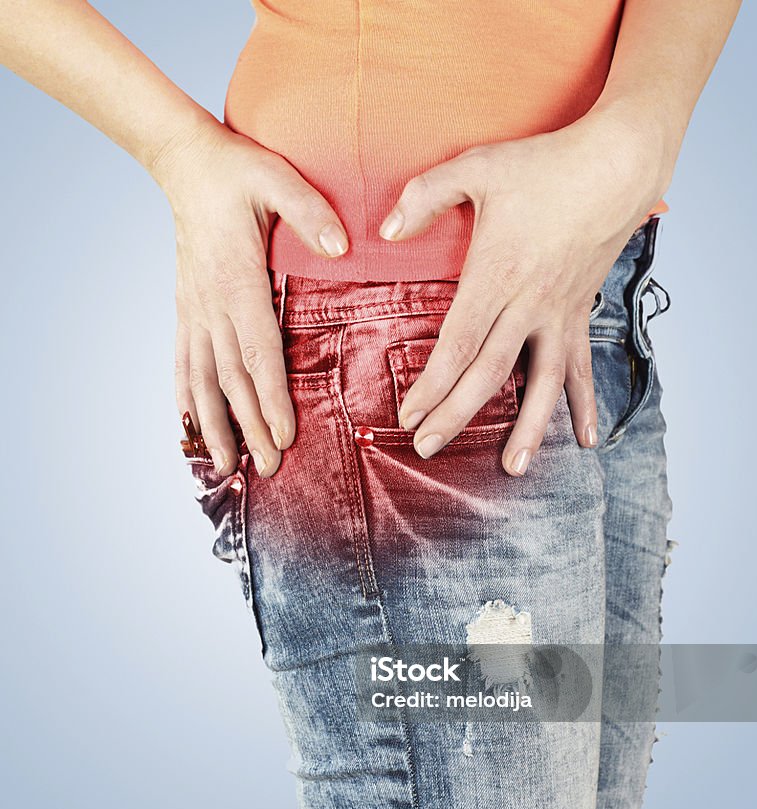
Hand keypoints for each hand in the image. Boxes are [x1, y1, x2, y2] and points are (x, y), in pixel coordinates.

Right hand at [152, 119, 348, 476]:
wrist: (183, 161)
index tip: (284, 435)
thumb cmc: (235, 169)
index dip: (272, 397)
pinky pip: (182, 360)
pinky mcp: (186, 307)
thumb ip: (310, 212)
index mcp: (237, 279)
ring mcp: (194, 308)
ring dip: (213, 425)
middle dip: (250, 426)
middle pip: (231, 378)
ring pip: (202, 378)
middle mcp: (211, 303)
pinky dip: (185, 396)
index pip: (258, 351)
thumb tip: (343, 247)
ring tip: (224, 466)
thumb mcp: (277, 177)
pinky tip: (188, 425)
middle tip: (269, 468)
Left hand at [378, 108, 666, 474]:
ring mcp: (559, 313)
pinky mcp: (580, 313)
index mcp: (497, 274)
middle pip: (489, 373)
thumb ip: (425, 196)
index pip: (458, 345)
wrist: (617, 164)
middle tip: (427, 448)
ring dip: (526, 428)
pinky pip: (581, 367)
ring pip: (542, 383)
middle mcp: (529, 303)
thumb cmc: (545, 165)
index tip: (409, 415)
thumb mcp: (477, 167)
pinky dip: (584, 403)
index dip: (432, 385)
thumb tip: (387, 231)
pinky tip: (583, 438)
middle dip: (455, 415)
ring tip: (511, 468)